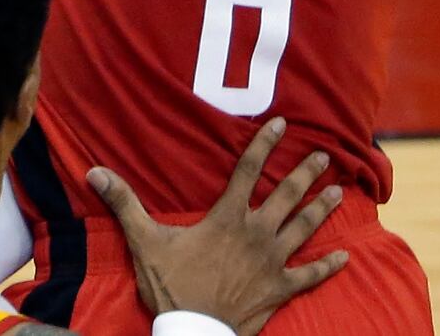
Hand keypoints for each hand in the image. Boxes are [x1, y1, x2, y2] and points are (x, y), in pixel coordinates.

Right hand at [90, 117, 350, 335]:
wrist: (196, 330)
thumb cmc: (172, 284)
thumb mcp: (144, 240)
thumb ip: (124, 203)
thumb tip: (95, 172)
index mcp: (227, 218)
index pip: (248, 172)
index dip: (265, 146)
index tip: (282, 125)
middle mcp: (256, 234)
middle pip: (285, 196)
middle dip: (305, 173)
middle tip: (325, 156)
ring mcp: (273, 262)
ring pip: (304, 229)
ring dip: (321, 209)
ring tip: (338, 192)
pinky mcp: (281, 289)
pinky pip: (311, 275)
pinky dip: (329, 266)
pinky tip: (345, 257)